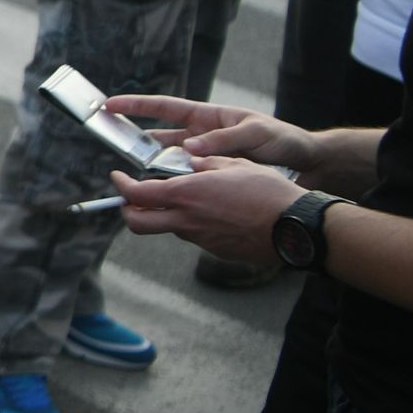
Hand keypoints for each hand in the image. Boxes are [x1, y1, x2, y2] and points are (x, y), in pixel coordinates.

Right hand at [108, 94, 308, 168]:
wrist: (309, 165)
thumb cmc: (284, 141)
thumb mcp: (256, 133)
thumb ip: (223, 140)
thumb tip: (190, 149)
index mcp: (208, 118)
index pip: (165, 108)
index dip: (137, 106)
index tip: (110, 105)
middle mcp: (201, 138)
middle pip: (160, 139)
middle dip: (135, 141)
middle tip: (113, 146)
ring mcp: (206, 159)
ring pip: (170, 164)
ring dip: (156, 170)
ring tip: (137, 178)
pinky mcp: (214, 179)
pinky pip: (188, 183)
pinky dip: (177, 187)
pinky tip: (167, 195)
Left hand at [116, 157, 304, 264]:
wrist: (295, 227)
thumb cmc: (268, 192)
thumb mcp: (235, 165)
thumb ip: (207, 164)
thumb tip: (194, 162)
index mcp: (186, 194)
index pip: (136, 194)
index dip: (121, 186)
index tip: (118, 178)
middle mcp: (187, 220)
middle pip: (138, 223)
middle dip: (127, 211)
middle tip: (131, 199)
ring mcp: (201, 239)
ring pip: (169, 229)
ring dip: (166, 216)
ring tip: (185, 200)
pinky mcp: (216, 250)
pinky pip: (195, 236)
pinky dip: (193, 224)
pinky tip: (213, 213)